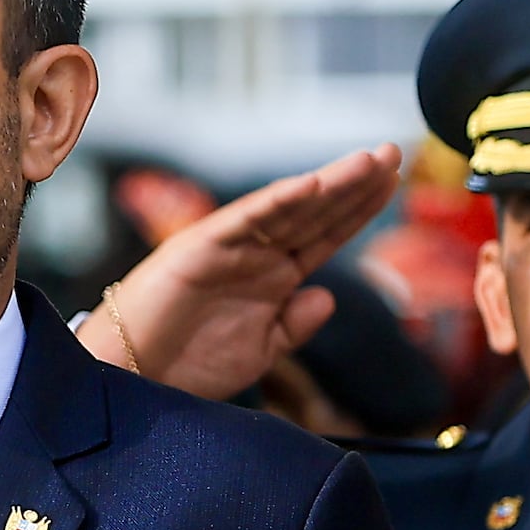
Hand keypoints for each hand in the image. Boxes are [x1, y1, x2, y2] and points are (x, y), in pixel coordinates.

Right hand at [80, 146, 404, 398]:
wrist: (135, 378)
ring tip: (369, 161)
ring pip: (290, 207)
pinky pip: (247, 220)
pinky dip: (277, 201)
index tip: (394, 183)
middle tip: (394, 152)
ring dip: (330, 183)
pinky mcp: (201, 247)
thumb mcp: (260, 349)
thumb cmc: (188, 364)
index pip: (326, 233)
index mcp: (274, 275)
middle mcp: (257, 253)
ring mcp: (232, 246)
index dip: (360, 208)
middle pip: (317, 211)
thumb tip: (329, 297)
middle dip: (356, 183)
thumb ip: (295, 324)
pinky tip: (311, 185)